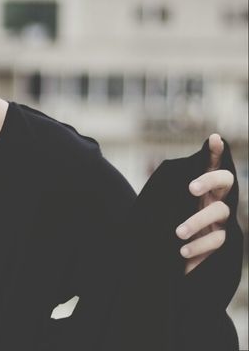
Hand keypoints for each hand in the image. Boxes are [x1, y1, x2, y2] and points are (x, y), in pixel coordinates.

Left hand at [175, 133, 233, 274]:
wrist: (168, 250)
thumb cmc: (165, 220)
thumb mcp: (163, 202)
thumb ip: (168, 188)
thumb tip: (167, 174)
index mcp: (204, 185)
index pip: (213, 164)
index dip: (215, 151)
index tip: (214, 139)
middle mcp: (217, 197)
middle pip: (226, 181)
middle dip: (209, 180)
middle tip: (190, 188)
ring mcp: (222, 219)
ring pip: (220, 212)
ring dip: (198, 221)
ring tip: (178, 233)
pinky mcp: (220, 239)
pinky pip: (217, 241)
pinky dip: (199, 246)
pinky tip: (183, 252)